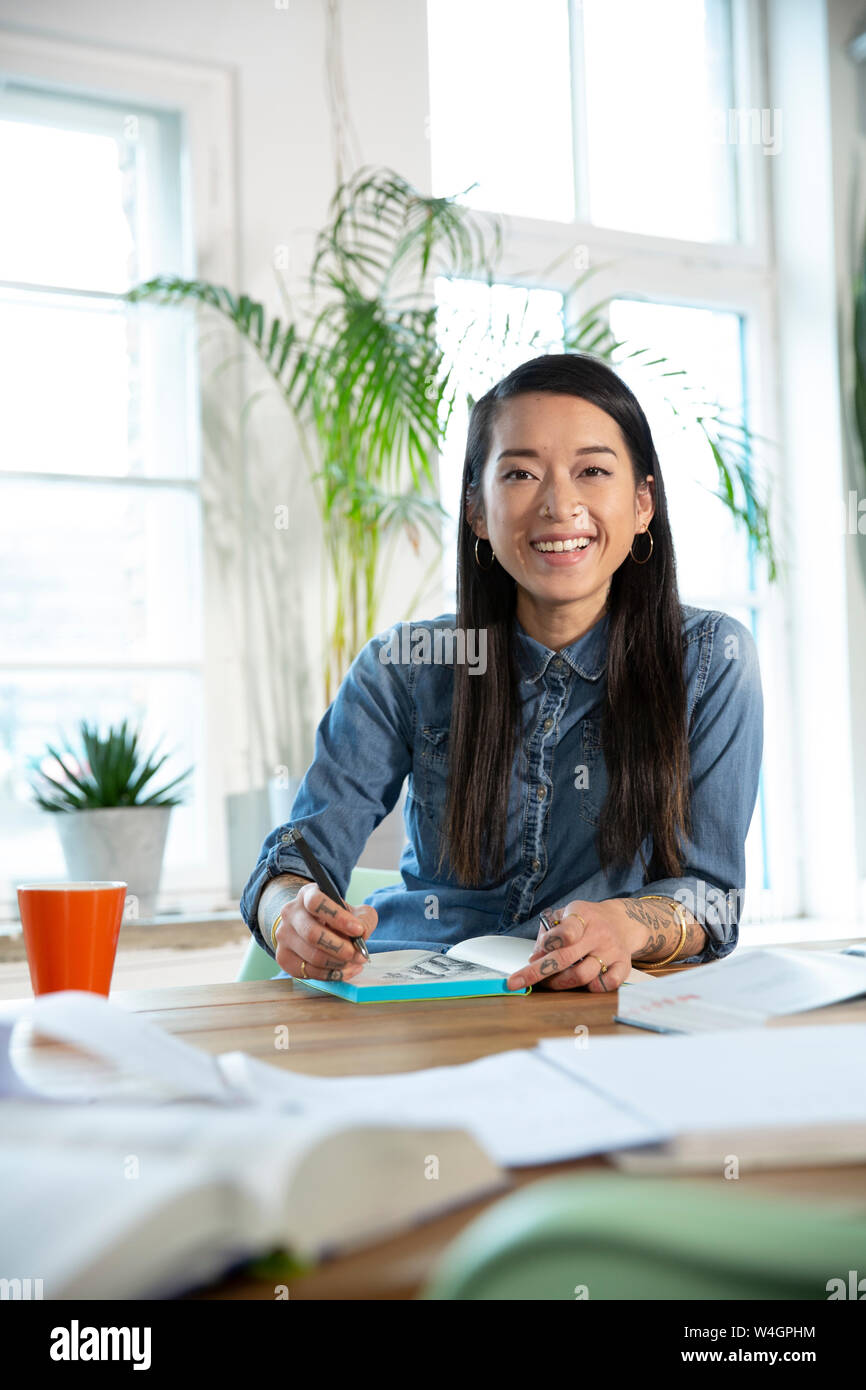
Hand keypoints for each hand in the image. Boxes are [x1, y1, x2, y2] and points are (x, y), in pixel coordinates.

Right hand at [273, 883, 376, 982]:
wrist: (312, 925)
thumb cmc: (336, 918)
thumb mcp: (353, 911)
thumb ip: (364, 919)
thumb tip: (362, 934)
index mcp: (307, 895)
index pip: (316, 903)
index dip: (338, 917)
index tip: (358, 930)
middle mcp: (290, 914)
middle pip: (312, 934)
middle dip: (340, 948)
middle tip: (359, 955)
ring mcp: (284, 936)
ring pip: (312, 956)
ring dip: (339, 963)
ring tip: (355, 962)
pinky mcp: (283, 958)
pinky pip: (308, 972)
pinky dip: (332, 975)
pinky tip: (346, 970)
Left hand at [505, 899, 648, 992]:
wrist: (621, 921)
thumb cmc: (586, 920)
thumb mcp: (565, 914)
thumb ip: (547, 933)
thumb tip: (534, 958)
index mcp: (582, 915)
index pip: (566, 931)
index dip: (547, 944)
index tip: (533, 955)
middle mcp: (599, 934)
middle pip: (566, 958)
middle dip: (537, 972)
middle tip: (518, 981)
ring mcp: (612, 951)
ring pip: (582, 976)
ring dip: (559, 983)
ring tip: (550, 981)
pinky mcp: (623, 966)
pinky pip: (606, 985)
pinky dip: (590, 989)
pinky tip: (581, 984)